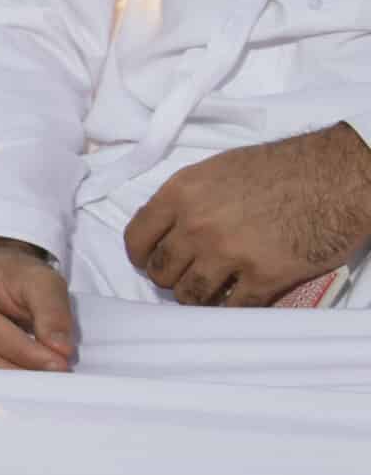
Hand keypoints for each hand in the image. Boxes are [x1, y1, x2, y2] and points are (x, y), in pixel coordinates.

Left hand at [124, 125, 370, 305]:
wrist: (337, 176)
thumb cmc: (281, 168)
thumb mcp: (218, 171)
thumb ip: (187, 200)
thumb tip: (168, 229)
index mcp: (180, 193)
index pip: (136, 238)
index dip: (142, 255)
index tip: (150, 261)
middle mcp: (197, 225)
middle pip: (161, 272)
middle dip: (172, 277)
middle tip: (188, 275)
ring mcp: (228, 253)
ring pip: (190, 295)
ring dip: (198, 296)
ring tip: (212, 290)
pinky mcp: (263, 276)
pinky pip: (232, 307)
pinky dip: (232, 307)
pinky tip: (239, 298)